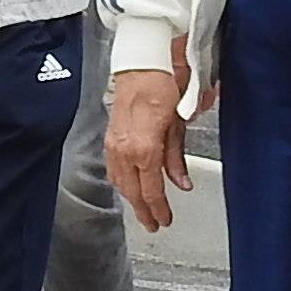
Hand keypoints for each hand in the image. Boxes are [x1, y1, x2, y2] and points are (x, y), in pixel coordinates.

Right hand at [106, 63, 191, 232]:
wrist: (141, 67)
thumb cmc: (161, 88)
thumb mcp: (177, 126)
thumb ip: (176, 158)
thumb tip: (181, 183)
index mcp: (144, 148)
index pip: (151, 190)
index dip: (159, 210)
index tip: (164, 220)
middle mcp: (125, 150)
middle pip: (133, 192)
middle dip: (144, 211)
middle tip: (154, 223)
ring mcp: (114, 145)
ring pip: (121, 183)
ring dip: (131, 198)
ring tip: (142, 209)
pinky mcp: (109, 139)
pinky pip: (113, 169)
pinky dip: (121, 182)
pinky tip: (127, 186)